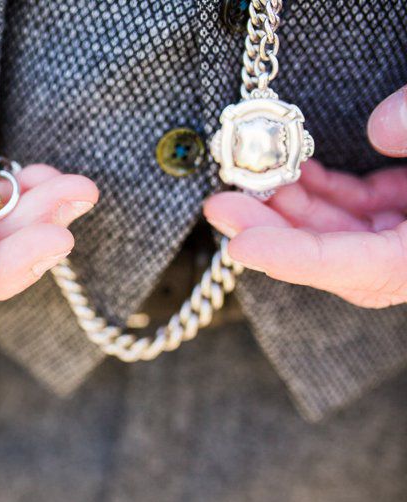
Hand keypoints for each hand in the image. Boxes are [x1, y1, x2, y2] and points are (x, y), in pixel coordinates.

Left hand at [204, 88, 406, 308]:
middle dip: (269, 229)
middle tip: (219, 205)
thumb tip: (379, 128)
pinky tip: (282, 169)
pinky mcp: (399, 208)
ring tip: (241, 180)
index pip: (358, 269)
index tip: (242, 245)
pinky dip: (312, 188)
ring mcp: (403, 230)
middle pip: (329, 254)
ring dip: (283, 205)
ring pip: (330, 229)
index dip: (295, 257)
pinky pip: (347, 206)